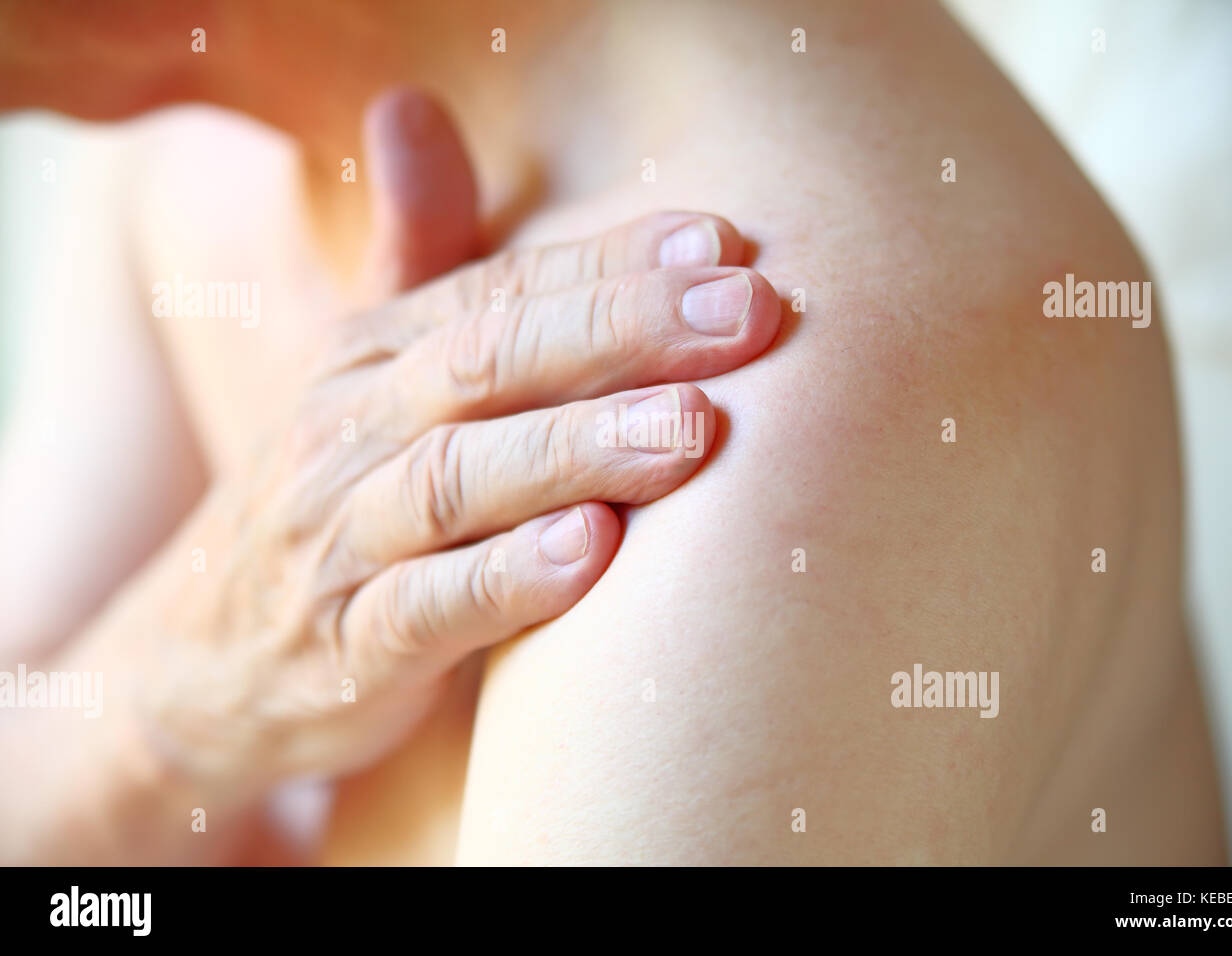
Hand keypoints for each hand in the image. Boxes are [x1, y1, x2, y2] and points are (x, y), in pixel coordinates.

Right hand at [118, 211, 781, 801]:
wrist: (205, 669)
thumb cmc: (330, 509)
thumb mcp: (364, 378)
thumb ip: (418, 260)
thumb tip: (410, 102)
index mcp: (371, 359)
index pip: (499, 292)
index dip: (611, 266)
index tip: (724, 249)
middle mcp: (349, 433)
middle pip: (486, 363)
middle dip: (619, 331)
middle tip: (746, 317)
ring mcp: (340, 544)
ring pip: (460, 479)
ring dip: (578, 447)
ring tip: (690, 429)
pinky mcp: (346, 653)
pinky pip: (425, 611)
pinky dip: (507, 580)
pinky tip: (592, 552)